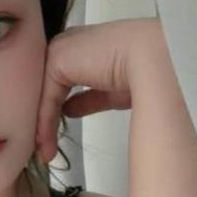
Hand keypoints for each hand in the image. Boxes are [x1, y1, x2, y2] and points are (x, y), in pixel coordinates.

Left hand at [35, 17, 163, 162]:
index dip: (54, 111)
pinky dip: (45, 123)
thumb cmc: (147, 71)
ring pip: (44, 94)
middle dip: (43, 117)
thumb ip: (86, 99)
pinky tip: (46, 143)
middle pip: (47, 88)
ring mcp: (61, 50)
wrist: (154, 59)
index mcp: (84, 48)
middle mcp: (69, 45)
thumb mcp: (109, 91)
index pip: (59, 82)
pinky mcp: (57, 59)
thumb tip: (68, 110)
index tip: (52, 137)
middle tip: (43, 146)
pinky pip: (47, 98)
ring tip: (44, 151)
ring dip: (42, 125)